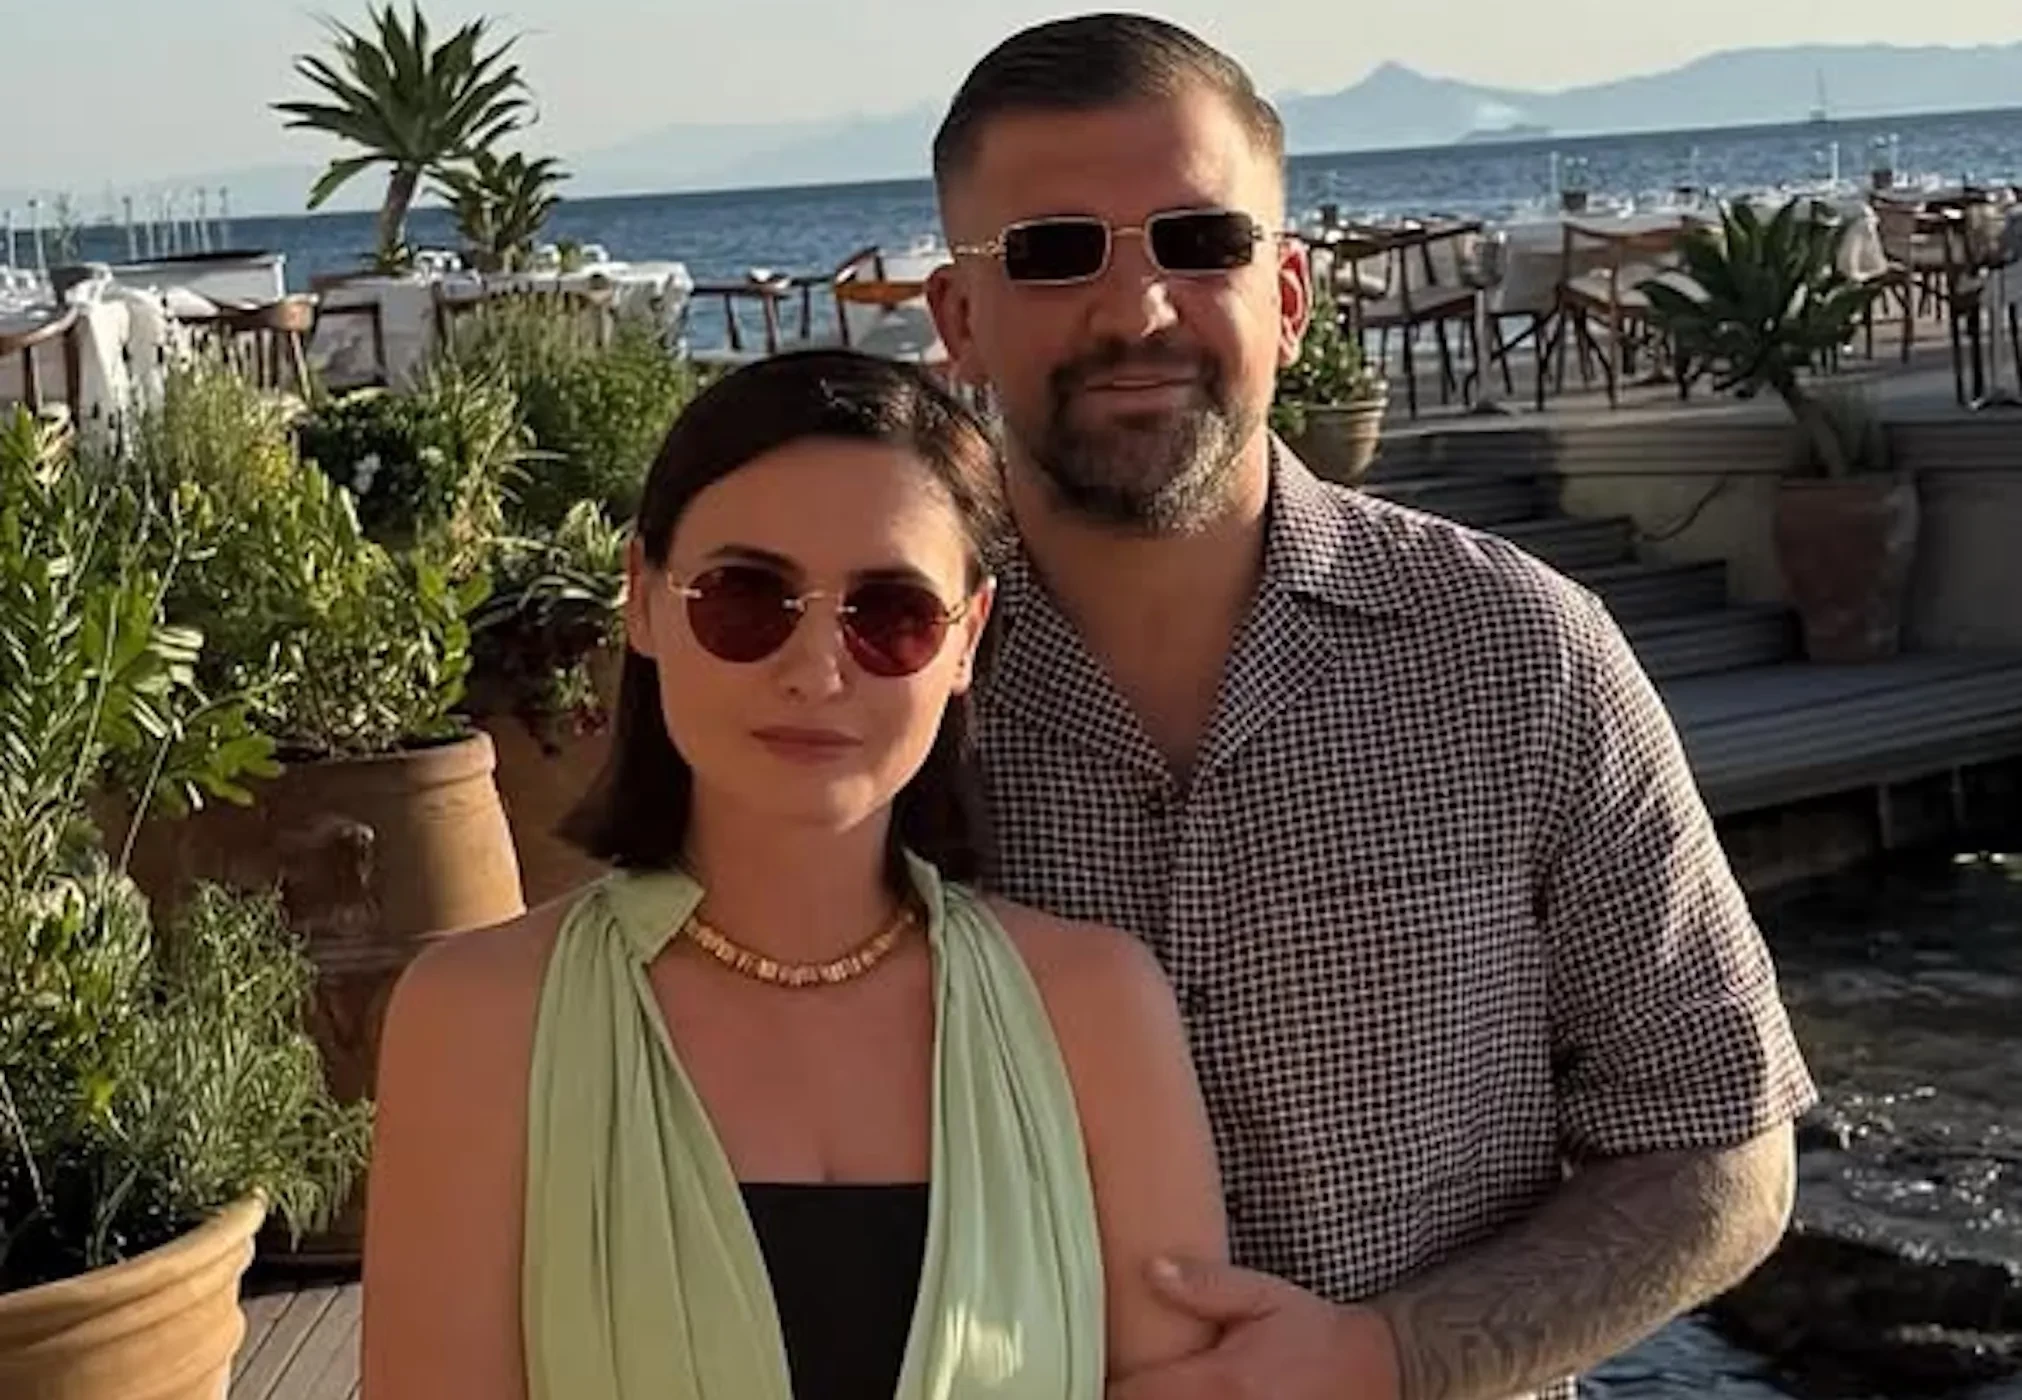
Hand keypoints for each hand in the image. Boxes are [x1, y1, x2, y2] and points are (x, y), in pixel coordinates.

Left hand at [1106, 1255, 1400, 1399]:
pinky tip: (1175, 1397)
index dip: (1110, 1381)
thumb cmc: (1315, 1334)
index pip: (1133, 1395)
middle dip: (1128, 1396)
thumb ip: (1205, 1285)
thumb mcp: (1264, 1297)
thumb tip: (1151, 1268)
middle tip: (1116, 1378)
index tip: (1100, 1366)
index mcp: (1215, 1383)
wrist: (1379, 1377)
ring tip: (1142, 1388)